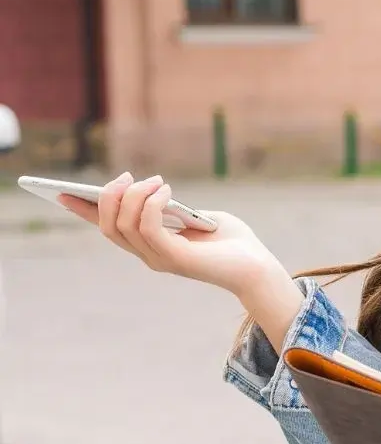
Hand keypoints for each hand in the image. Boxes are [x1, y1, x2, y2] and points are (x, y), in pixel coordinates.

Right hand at [59, 172, 285, 297]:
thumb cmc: (233, 241)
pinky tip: (166, 191)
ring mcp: (160, 258)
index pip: (109, 228)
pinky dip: (151, 203)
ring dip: (134, 196)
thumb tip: (153, 190)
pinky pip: (148, 228)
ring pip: (123, 226)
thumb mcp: (199, 216)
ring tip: (156, 180)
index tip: (60, 192)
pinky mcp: (176, 258)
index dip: (82, 211)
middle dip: (109, 196)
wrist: (258, 266)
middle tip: (130, 176)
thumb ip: (174, 206)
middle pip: (108, 227)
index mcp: (151, 245)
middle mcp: (150, 255)